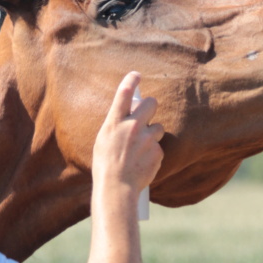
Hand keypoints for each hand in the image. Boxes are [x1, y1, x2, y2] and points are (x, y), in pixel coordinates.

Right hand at [92, 72, 163, 195]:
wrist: (117, 188)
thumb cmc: (106, 165)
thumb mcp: (104, 140)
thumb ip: (117, 125)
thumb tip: (129, 115)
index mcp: (114, 123)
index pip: (124, 94)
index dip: (131, 80)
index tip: (136, 75)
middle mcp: (132, 127)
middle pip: (152, 103)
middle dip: (151, 107)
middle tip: (147, 116)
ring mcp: (147, 139)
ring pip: (158, 127)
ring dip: (152, 135)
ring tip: (140, 149)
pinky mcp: (157, 152)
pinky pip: (159, 147)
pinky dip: (153, 153)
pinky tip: (142, 163)